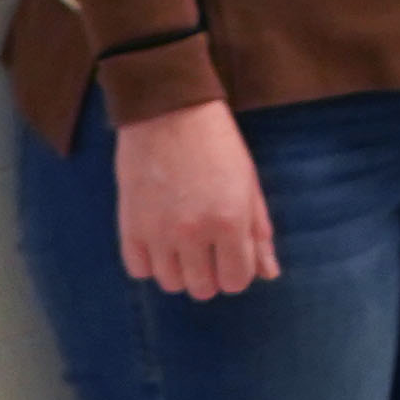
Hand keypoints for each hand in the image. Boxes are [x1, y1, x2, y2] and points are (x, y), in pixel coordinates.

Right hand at [114, 100, 277, 299]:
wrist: (168, 111)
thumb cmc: (217, 144)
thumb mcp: (248, 185)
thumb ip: (258, 233)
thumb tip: (270, 274)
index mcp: (229, 221)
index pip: (236, 280)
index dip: (237, 272)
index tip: (233, 256)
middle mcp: (193, 233)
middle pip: (203, 289)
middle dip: (210, 274)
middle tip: (209, 250)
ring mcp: (157, 231)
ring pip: (170, 283)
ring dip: (180, 270)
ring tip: (183, 245)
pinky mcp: (129, 224)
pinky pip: (138, 269)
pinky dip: (150, 263)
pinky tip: (159, 242)